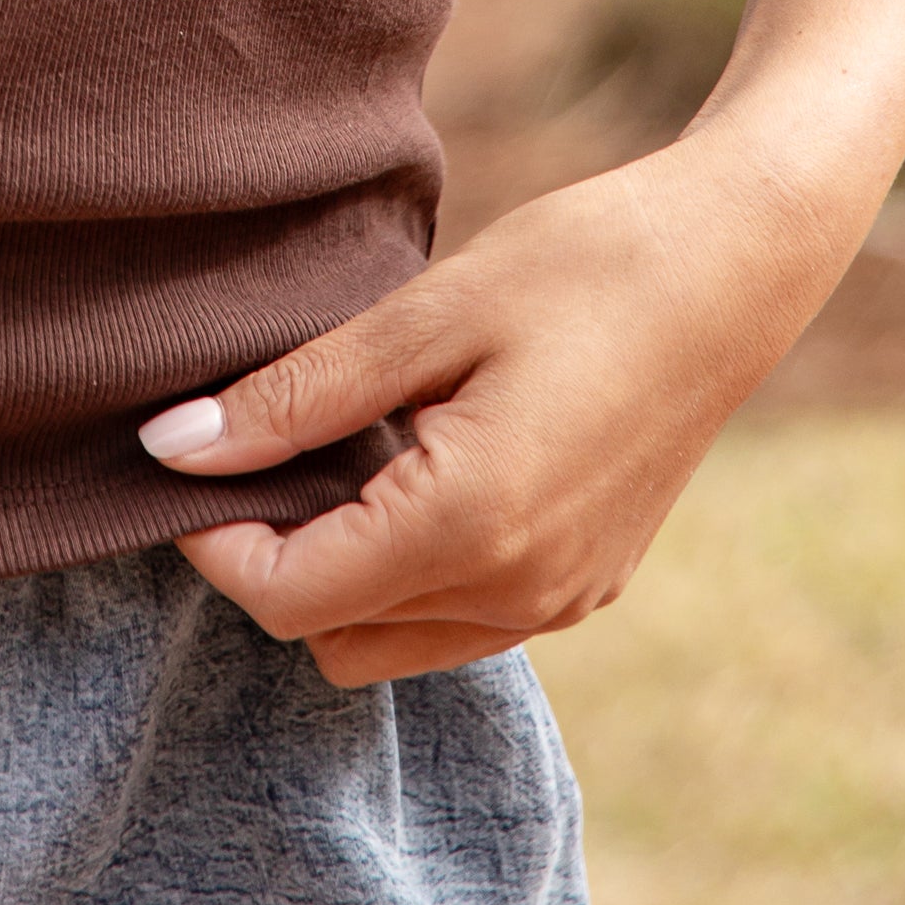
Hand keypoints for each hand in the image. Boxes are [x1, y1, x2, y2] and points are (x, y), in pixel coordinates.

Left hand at [137, 122, 868, 686]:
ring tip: (343, 441)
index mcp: (471, 525)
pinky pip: (456, 621)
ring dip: (340, 570)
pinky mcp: (585, 586)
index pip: (288, 599)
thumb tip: (171, 448)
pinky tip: (414, 461)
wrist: (733, 264)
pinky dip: (406, 570)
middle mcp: (518, 593)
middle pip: (329, 634)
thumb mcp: (426, 313)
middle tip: (267, 437)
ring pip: (389, 641)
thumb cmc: (581, 264)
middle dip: (272, 556)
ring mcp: (559, 603)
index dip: (214, 538)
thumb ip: (296, 398)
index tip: (194, 447)